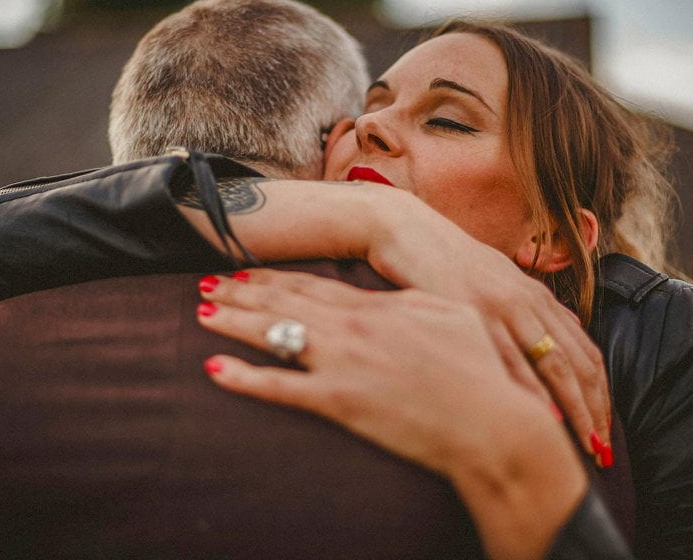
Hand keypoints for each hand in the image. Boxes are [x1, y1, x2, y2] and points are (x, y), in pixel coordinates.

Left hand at [196, 268, 586, 559]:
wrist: (492, 423)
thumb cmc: (479, 370)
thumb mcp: (448, 316)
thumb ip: (407, 303)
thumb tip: (384, 298)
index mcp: (376, 307)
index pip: (311, 285)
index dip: (273, 277)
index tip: (245, 269)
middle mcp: (350, 329)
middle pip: (281, 303)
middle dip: (240, 292)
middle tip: (207, 280)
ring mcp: (341, 364)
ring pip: (271, 335)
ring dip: (231, 322)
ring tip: (200, 310)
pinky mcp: (338, 402)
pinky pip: (279, 388)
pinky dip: (243, 378)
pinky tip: (214, 367)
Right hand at [364, 197, 612, 463]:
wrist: (405, 230)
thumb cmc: (446, 258)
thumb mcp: (495, 278)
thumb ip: (527, 307)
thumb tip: (558, 332)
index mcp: (537, 295)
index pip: (586, 351)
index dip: (601, 394)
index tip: (605, 428)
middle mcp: (529, 302)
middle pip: (579, 364)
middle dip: (596, 410)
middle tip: (605, 450)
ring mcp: (503, 308)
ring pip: (554, 365)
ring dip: (575, 409)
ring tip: (585, 447)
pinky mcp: (473, 313)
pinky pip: (509, 360)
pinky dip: (529, 392)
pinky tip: (540, 418)